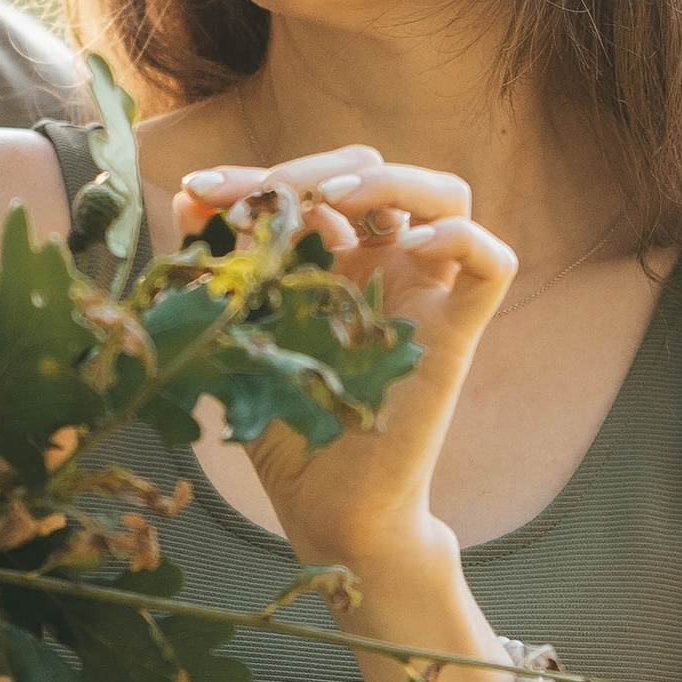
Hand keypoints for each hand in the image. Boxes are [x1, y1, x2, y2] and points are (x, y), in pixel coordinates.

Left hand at [172, 146, 515, 576]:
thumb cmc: (284, 431)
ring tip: (333, 202)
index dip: (258, 178)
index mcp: (334, 263)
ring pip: (446, 197)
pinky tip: (412, 244)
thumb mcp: (238, 336)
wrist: (328, 510)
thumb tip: (191, 196)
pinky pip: (490, 265)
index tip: (201, 190)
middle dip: (312, 171)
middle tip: (260, 195)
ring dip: (391, 182)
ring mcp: (424, 295)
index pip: (312, 190)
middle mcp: (384, 269)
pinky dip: (462, 237)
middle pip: (376, 175)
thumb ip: (222, 268)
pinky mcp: (456, 334)